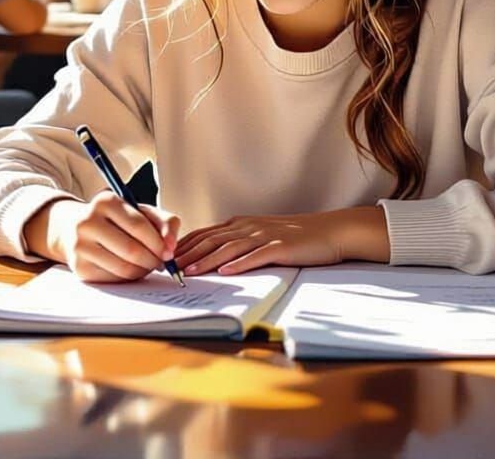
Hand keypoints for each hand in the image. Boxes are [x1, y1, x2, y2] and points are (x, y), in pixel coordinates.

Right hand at [28, 193, 180, 282]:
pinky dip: (128, 278)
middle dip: (153, 260)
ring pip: (123, 268)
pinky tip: (131, 270)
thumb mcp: (140, 211)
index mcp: (105, 201)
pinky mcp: (79, 267)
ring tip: (147, 265)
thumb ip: (164, 222)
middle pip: (131, 250)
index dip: (159, 242)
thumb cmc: (116, 219)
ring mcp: (80, 246)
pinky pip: (113, 279)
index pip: (139, 226)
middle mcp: (88, 222)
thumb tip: (171, 246)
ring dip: (143, 271)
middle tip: (160, 263)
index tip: (169, 252)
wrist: (75, 227)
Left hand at [174, 207, 389, 276]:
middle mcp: (249, 226)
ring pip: (229, 248)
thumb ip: (240, 242)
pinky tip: (226, 272)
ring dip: (207, 260)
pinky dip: (239, 264)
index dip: (185, 245)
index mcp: (243, 223)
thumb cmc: (295, 236)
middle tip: (168, 267)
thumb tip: (214, 257)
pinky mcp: (281, 247)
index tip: (165, 257)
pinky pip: (256, 256)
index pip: (207, 233)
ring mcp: (265, 236)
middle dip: (188, 254)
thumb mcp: (263, 235)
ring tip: (189, 272)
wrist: (329, 231)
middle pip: (212, 240)